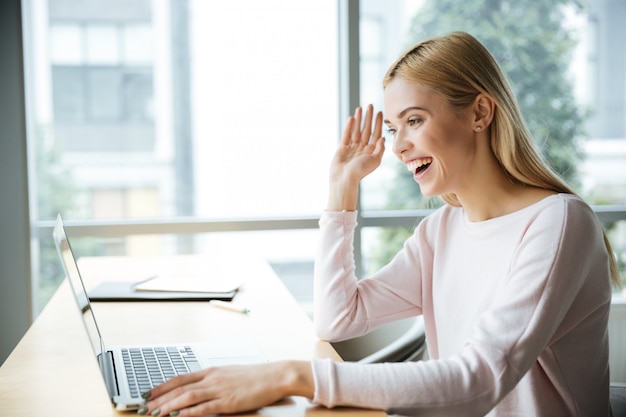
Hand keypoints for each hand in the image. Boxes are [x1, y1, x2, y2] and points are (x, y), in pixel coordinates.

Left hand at [140, 361, 313, 416]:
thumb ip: (214, 381)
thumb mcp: (230, 374)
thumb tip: (200, 388)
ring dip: (169, 406)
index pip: (181, 378)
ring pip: (187, 397)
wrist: (275, 375)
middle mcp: (212, 378)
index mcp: (212, 371)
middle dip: (160, 398)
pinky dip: (189, 413)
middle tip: (144, 407)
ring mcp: (219, 389)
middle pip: (180, 388)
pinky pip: (204, 408)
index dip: (162, 386)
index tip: (148, 393)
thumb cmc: (256, 376)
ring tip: (155, 413)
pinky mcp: (228, 401)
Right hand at [327, 105, 384, 210]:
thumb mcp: (375, 161)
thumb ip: (380, 149)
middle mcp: (362, 148)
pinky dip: (349, 127)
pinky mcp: (342, 148)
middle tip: (371, 106)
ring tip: (360, 108)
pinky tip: (352, 118)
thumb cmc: (360, 172)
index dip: (378, 123)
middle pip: (366, 130)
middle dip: (368, 118)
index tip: (380, 112)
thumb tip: (383, 137)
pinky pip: (346, 135)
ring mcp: (352, 147)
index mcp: (371, 152)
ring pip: (356, 130)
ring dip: (359, 119)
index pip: (376, 134)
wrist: (344, 179)